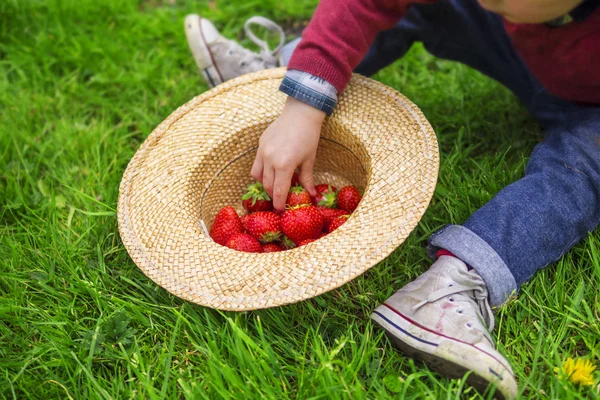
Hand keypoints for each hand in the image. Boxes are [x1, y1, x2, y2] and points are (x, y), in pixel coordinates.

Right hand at [251, 96, 324, 210]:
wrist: (301, 113)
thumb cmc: (309, 136)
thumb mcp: (309, 159)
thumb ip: (307, 179)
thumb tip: (312, 196)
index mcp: (284, 165)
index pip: (279, 190)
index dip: (279, 203)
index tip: (280, 211)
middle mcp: (270, 159)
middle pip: (268, 185)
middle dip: (273, 195)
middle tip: (280, 199)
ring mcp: (263, 151)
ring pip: (258, 176)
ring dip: (265, 184)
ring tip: (275, 186)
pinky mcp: (260, 145)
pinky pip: (256, 164)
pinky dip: (262, 172)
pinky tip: (271, 172)